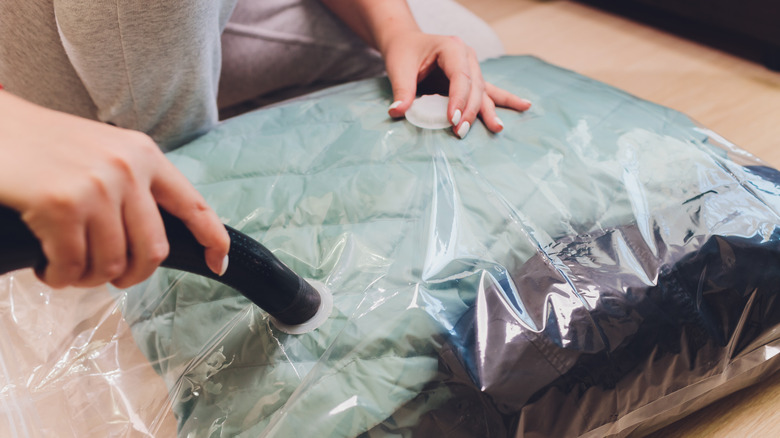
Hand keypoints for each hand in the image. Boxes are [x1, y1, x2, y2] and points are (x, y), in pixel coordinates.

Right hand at [0, 91, 229, 288]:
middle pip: (153, 251)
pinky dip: (59, 278)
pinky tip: (48, 269)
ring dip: (88, 279)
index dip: (212, 239)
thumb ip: (133, 184)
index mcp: (144, 155)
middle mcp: (127, 169)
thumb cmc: (42, 144)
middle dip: (133, 275)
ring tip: (70, 269)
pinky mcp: (62, 206)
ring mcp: (97, 187)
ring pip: (111, 264)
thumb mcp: (103, 151)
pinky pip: (73, 267)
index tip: (218, 263)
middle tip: (113, 278)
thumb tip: (152, 238)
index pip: (194, 204)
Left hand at [381, 31, 530, 137]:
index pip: (460, 77)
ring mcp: (473, 67)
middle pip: (475, 87)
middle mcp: (467, 56)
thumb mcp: (398, 68)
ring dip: (489, 111)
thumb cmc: (404, 52)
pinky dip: (505, 100)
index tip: (452, 120)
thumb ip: (401, 90)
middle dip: (470, 111)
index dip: (458, 100)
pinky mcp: (473, 79)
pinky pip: (490, 92)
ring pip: (484, 92)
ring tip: (498, 128)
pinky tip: (525, 106)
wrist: (406, 43)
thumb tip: (397, 112)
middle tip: (460, 132)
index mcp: (452, 47)